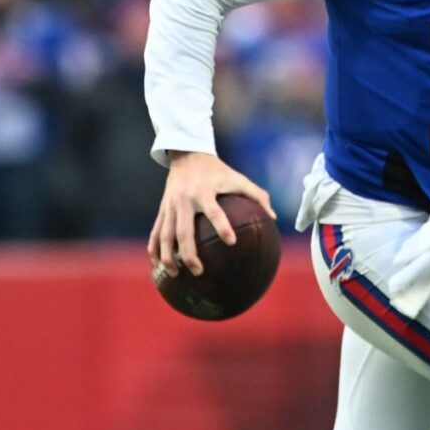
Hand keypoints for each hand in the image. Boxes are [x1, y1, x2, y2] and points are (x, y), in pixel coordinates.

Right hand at [149, 152, 274, 280]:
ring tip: (177, 274)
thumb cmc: (218, 171)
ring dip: (168, 256)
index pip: (214, 211)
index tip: (232, 242)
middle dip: (189, 253)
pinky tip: (158, 265)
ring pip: (165, 235)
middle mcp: (184, 200)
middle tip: (199, 271)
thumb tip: (274, 218)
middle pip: (183, 231)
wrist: (187, 154)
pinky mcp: (162, 209)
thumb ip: (258, 196)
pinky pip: (156, 232)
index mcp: (204, 191)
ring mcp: (170, 206)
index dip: (222, 226)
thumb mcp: (238, 178)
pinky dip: (155, 249)